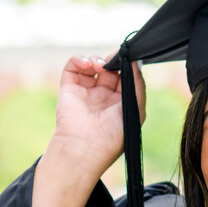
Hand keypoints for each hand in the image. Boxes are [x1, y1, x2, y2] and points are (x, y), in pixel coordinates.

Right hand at [50, 53, 145, 175]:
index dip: (127, 67)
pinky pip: (73, 67)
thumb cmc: (112, 136)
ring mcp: (85, 93)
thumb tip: (137, 63)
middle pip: (109, 69)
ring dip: (97, 59)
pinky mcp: (69, 89)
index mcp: (119, 105)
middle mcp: (103, 98)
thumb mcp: (135, 110)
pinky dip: (79, 60)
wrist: (84, 148)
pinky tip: (87, 64)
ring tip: (100, 65)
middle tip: (114, 58)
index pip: (125, 78)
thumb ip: (138, 85)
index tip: (129, 58)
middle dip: (112, 61)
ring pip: (91, 66)